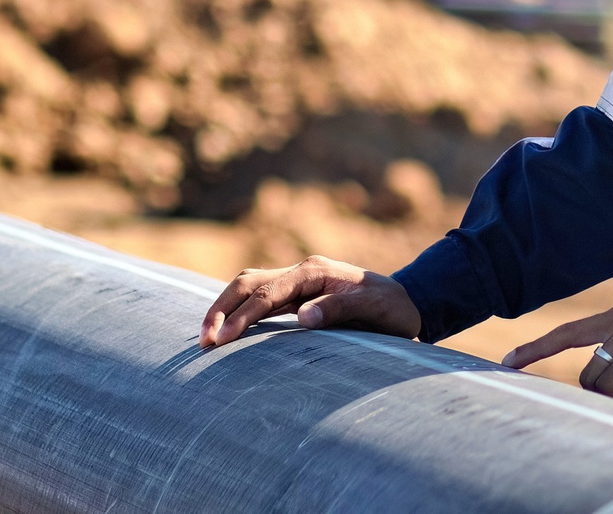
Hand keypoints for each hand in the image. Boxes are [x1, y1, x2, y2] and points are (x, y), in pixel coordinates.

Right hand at [200, 255, 420, 348]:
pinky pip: (260, 300)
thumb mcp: (375, 309)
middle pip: (248, 282)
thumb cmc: (393, 308)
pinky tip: (226, 333)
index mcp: (314, 271)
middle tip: (204, 342)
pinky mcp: (297, 296)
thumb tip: (304, 316)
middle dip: (221, 309)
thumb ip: (341, 309)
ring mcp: (298, 283)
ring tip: (206, 340)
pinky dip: (238, 313)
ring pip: (249, 287)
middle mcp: (301, 272)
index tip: (220, 340)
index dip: (241, 316)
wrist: (408, 302)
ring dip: (225, 309)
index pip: (267, 293)